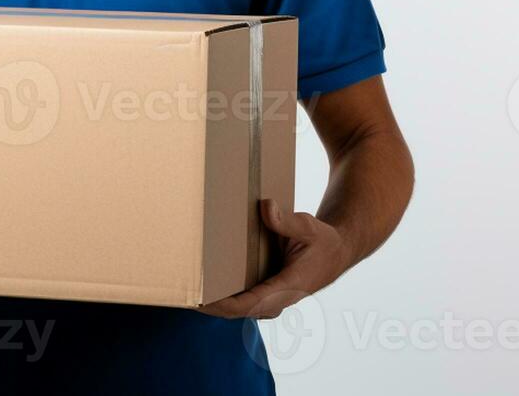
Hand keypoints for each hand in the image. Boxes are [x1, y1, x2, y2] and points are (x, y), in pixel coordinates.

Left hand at [199, 198, 351, 319]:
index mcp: (288, 287)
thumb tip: (266, 207)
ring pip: (237, 309)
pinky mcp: (267, 295)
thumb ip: (287, 221)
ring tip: (186, 291)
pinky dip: (223, 297)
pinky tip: (204, 286)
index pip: (249, 304)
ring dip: (214, 303)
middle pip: (237, 311)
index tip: (200, 300)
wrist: (336, 252)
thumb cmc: (322, 240)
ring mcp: (271, 300)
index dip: (222, 304)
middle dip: (210, 306)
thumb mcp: (309, 227)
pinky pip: (242, 301)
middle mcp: (277, 300)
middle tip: (182, 295)